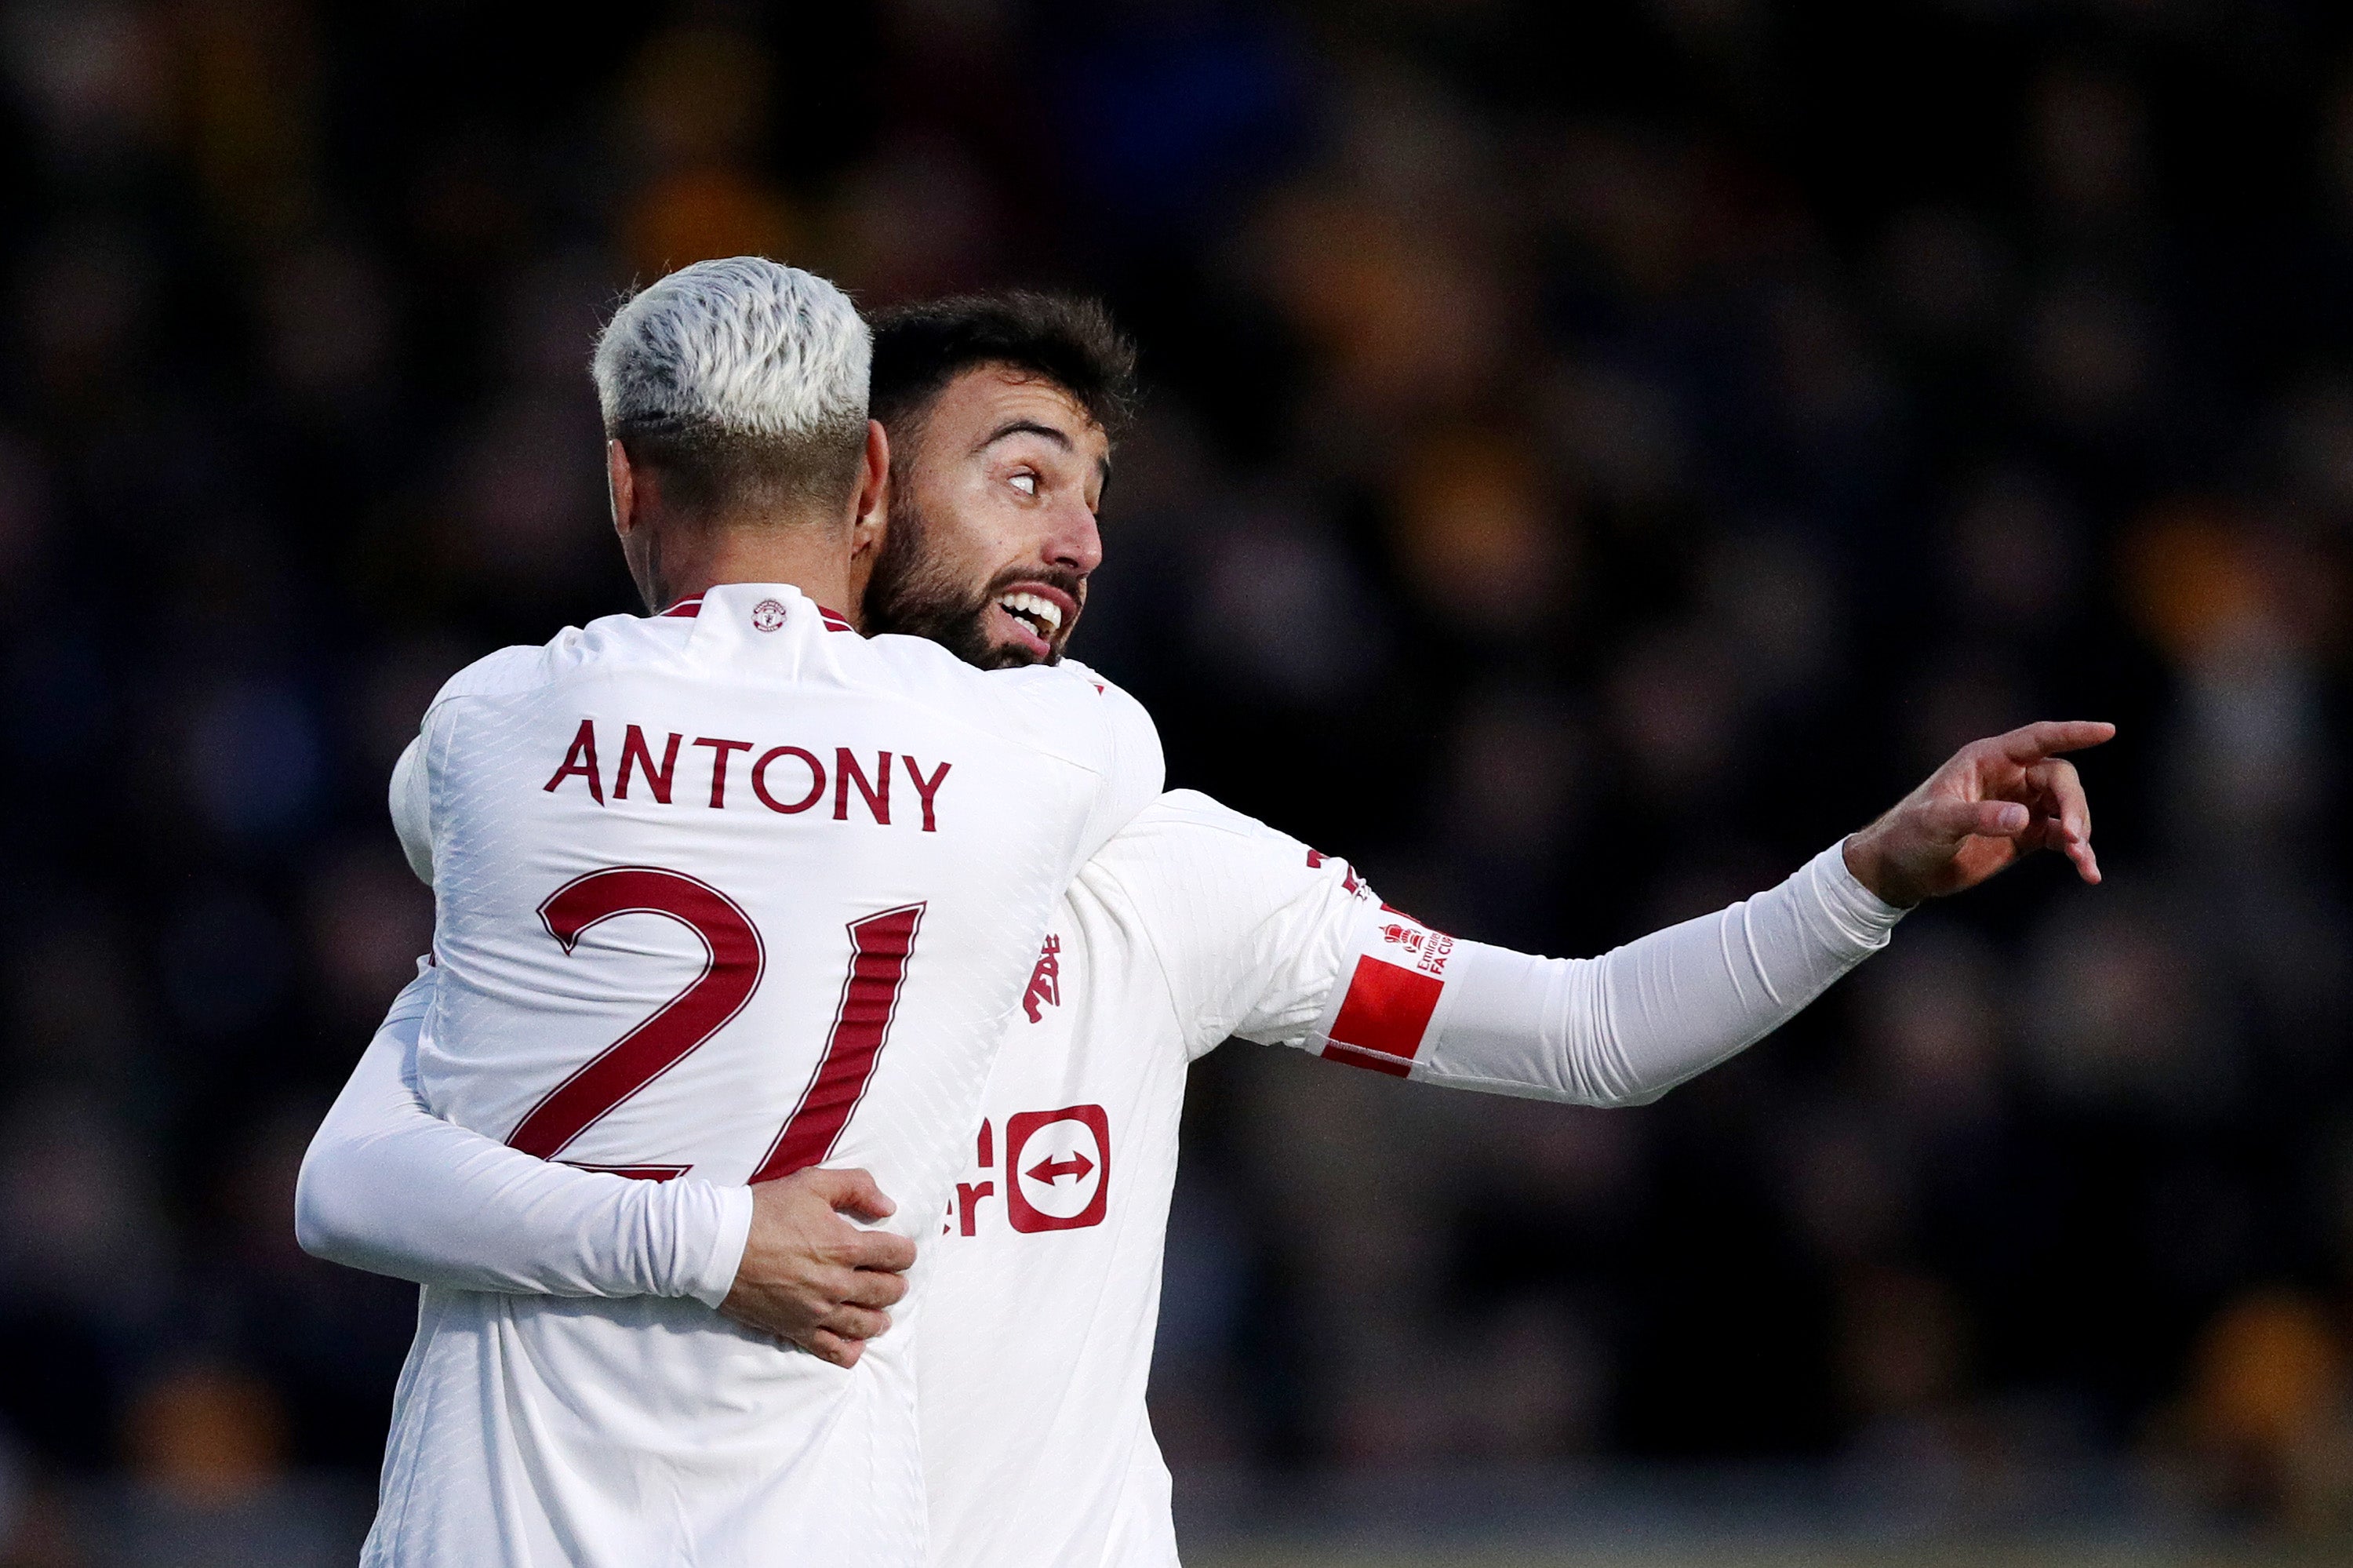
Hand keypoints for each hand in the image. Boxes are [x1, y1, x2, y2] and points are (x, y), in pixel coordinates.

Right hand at [717, 1166, 916, 1367]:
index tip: (900, 1250)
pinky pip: (835, 1352)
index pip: (897, 1255)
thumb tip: (889, 1207)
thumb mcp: (813, 1182)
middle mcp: (837, 1282)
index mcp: (845, 1245)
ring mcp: (818, 1311)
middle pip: (888, 1291)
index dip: (905, 1251)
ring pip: (867, 1324)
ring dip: (880, 1317)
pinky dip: (852, 1350)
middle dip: (896, 1284)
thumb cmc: (765, 1211)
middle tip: (892, 1279)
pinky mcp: (796, 1329)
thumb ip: (857, 1187)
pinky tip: (856, 1342)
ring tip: (879, 1312)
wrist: (717, 1246)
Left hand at [1842, 720, 2116, 907]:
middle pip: (2060, 778)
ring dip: (2080, 831)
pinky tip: (2089, 873)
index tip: (2107, 731)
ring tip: (2080, 858)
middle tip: (2073, 836)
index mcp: (1986, 760)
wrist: (1899, 870)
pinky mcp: (2024, 836)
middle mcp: (2008, 778)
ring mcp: (2019, 807)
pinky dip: (2077, 853)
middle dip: (2074, 804)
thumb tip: (2023, 817)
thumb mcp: (1937, 824)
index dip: (2073, 733)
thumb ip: (1978, 817)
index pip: (2038, 739)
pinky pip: (2061, 838)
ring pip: (2067, 808)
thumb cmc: (1908, 836)